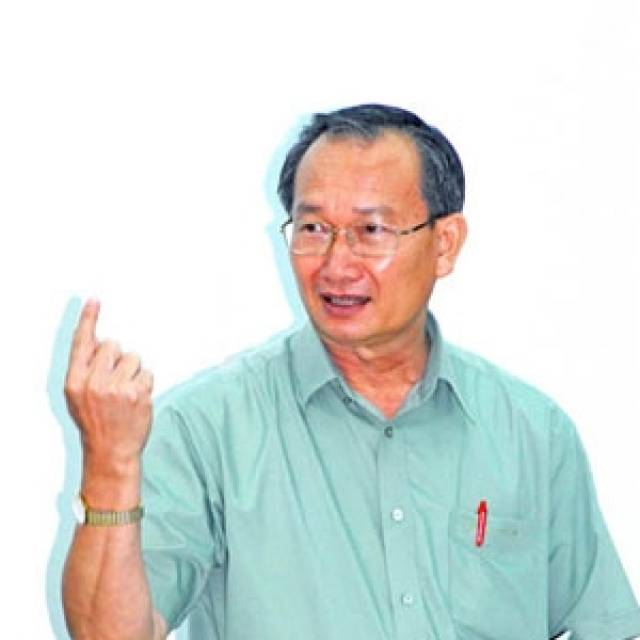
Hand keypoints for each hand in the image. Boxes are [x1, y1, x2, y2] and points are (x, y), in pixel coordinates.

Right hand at [64, 299, 153, 478]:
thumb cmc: (97, 422)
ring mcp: (116, 388)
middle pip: (113, 346)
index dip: (89, 320)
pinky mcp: (137, 394)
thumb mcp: (78, 397)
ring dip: (133, 372)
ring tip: (126, 394)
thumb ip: (86, 369)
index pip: (82, 344)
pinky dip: (145, 384)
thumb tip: (101, 342)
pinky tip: (137, 400)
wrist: (111, 452)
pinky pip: (147, 373)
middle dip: (117, 359)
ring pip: (133, 358)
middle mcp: (93, 383)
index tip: (95, 301)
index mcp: (75, 382)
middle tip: (115, 383)